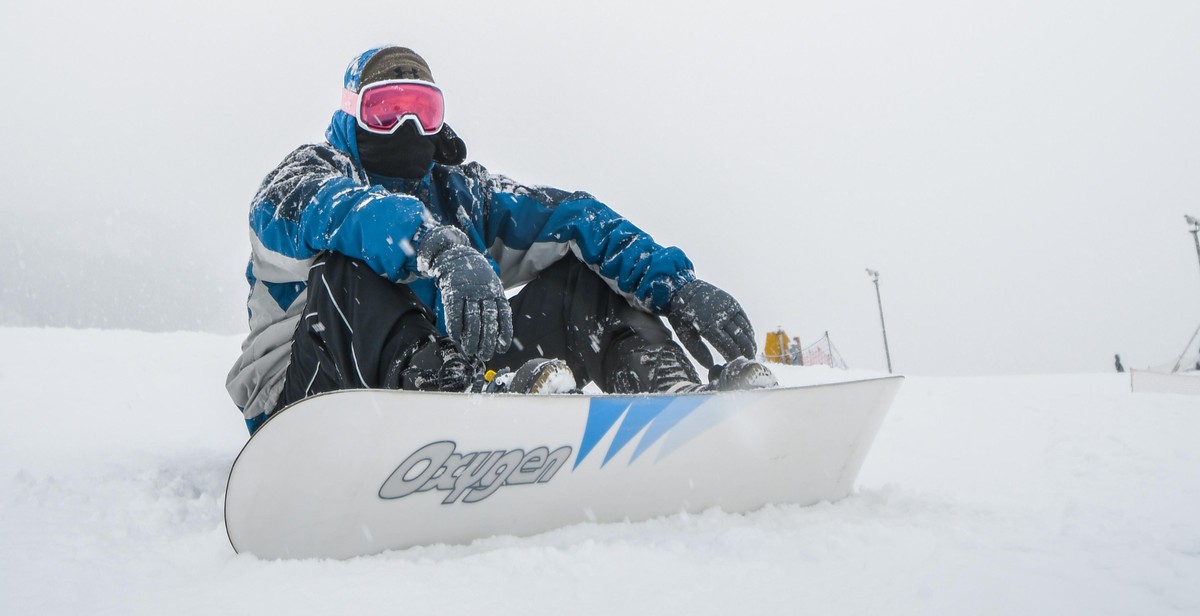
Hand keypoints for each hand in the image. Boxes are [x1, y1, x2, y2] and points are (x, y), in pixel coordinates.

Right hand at [418, 226, 512, 360]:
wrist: (456, 257)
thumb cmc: (475, 278)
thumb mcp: (490, 287)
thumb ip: (494, 306)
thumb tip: (498, 333)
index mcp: (496, 292)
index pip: (503, 315)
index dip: (504, 333)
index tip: (502, 348)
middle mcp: (484, 292)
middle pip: (488, 321)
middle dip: (487, 341)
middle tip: (485, 355)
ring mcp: (469, 291)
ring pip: (472, 319)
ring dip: (472, 338)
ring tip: (471, 351)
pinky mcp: (453, 291)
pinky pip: (455, 312)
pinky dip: (456, 327)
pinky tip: (456, 338)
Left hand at [667, 280, 755, 367]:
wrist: (682, 291)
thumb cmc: (682, 317)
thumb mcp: (686, 336)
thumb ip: (699, 352)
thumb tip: (711, 367)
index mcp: (708, 327)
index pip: (728, 346)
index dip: (735, 357)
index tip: (737, 365)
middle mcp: (721, 316)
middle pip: (740, 338)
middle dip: (746, 352)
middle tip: (749, 361)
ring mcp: (728, 308)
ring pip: (745, 328)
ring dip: (750, 341)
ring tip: (752, 352)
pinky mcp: (732, 302)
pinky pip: (744, 318)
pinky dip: (749, 329)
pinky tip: (750, 338)